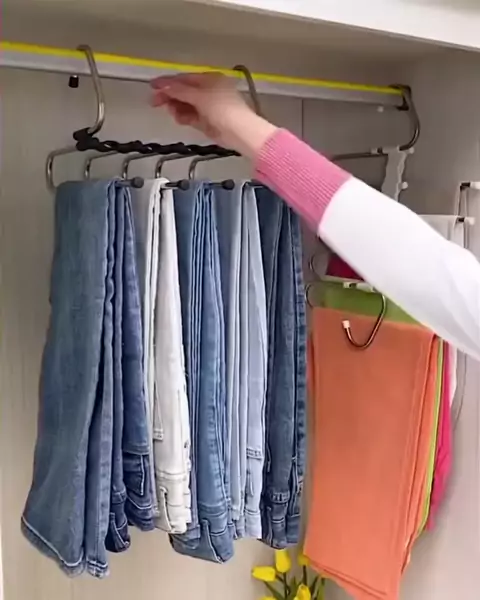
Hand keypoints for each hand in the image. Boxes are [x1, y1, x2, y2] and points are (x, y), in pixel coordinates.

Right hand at [150, 72, 276, 159]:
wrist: (240, 132)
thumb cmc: (223, 110)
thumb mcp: (200, 97)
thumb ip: (180, 91)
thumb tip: (163, 86)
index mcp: (210, 79)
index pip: (184, 78)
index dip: (168, 82)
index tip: (152, 86)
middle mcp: (208, 91)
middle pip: (183, 92)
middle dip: (170, 96)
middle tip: (155, 102)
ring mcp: (208, 107)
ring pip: (186, 105)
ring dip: (176, 108)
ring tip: (173, 112)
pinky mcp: (207, 121)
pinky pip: (191, 116)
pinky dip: (184, 116)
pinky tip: (179, 118)